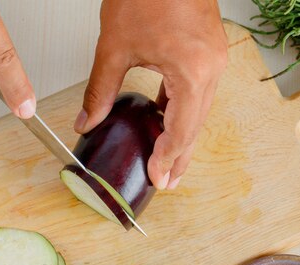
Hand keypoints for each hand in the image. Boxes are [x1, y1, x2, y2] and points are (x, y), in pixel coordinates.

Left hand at [75, 0, 226, 188]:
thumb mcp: (115, 47)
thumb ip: (100, 90)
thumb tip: (86, 120)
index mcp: (193, 72)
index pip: (180, 130)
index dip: (167, 158)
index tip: (156, 179)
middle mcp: (210, 68)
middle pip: (195, 126)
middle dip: (179, 156)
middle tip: (167, 182)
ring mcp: (212, 58)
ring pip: (199, 110)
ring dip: (182, 136)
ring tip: (167, 160)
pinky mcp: (206, 50)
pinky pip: (196, 91)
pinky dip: (180, 110)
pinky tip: (165, 121)